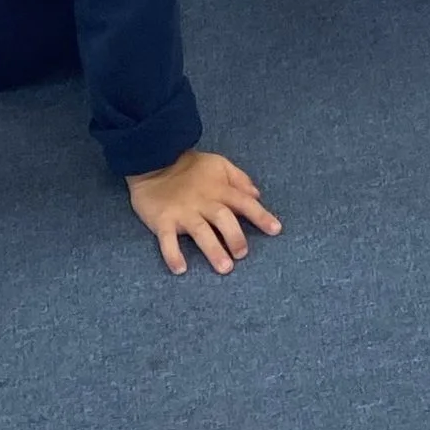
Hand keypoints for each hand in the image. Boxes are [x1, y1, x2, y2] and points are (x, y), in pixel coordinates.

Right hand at [128, 148, 282, 275]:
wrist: (153, 160)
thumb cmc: (191, 167)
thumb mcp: (219, 165)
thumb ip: (239, 179)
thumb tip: (256, 196)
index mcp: (219, 189)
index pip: (244, 202)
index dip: (260, 215)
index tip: (276, 230)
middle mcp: (203, 201)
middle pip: (223, 218)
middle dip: (235, 236)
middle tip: (242, 254)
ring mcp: (182, 211)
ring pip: (200, 231)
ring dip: (213, 249)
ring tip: (224, 267)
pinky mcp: (162, 220)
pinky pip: (167, 239)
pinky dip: (172, 254)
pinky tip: (180, 269)